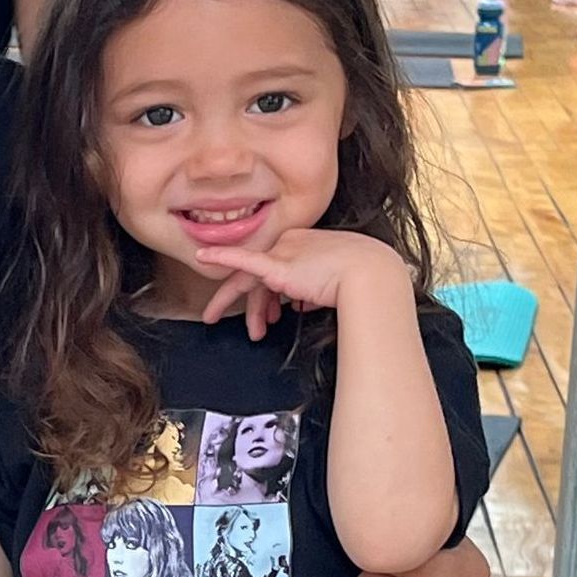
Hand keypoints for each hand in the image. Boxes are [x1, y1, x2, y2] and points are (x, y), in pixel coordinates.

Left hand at [195, 229, 410, 317]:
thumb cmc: (366, 281)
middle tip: (244, 325)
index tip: (276, 316)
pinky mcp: (278, 265)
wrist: (373, 277)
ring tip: (252, 332)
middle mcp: (291, 244)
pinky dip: (221, 255)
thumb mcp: (336, 284)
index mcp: (305, 245)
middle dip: (252, 304)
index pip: (277, 271)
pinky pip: (242, 259)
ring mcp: (283, 252)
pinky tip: (203, 256)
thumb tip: (301, 304)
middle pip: (261, 275)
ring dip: (250, 310)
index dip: (273, 298)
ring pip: (251, 279)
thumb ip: (313, 291)